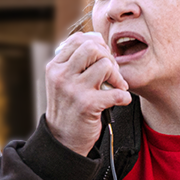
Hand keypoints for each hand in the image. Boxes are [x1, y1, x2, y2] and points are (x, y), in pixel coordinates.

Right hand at [46, 32, 131, 154]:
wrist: (63, 140)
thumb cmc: (69, 108)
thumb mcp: (63, 81)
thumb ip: (75, 61)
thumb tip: (97, 39)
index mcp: (55, 67)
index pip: (79, 40)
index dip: (97, 45)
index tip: (104, 58)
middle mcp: (61, 76)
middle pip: (92, 47)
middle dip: (107, 57)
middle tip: (112, 73)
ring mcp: (73, 90)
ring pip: (105, 65)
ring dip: (117, 76)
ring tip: (116, 87)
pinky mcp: (87, 105)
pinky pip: (116, 92)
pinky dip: (124, 96)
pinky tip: (121, 100)